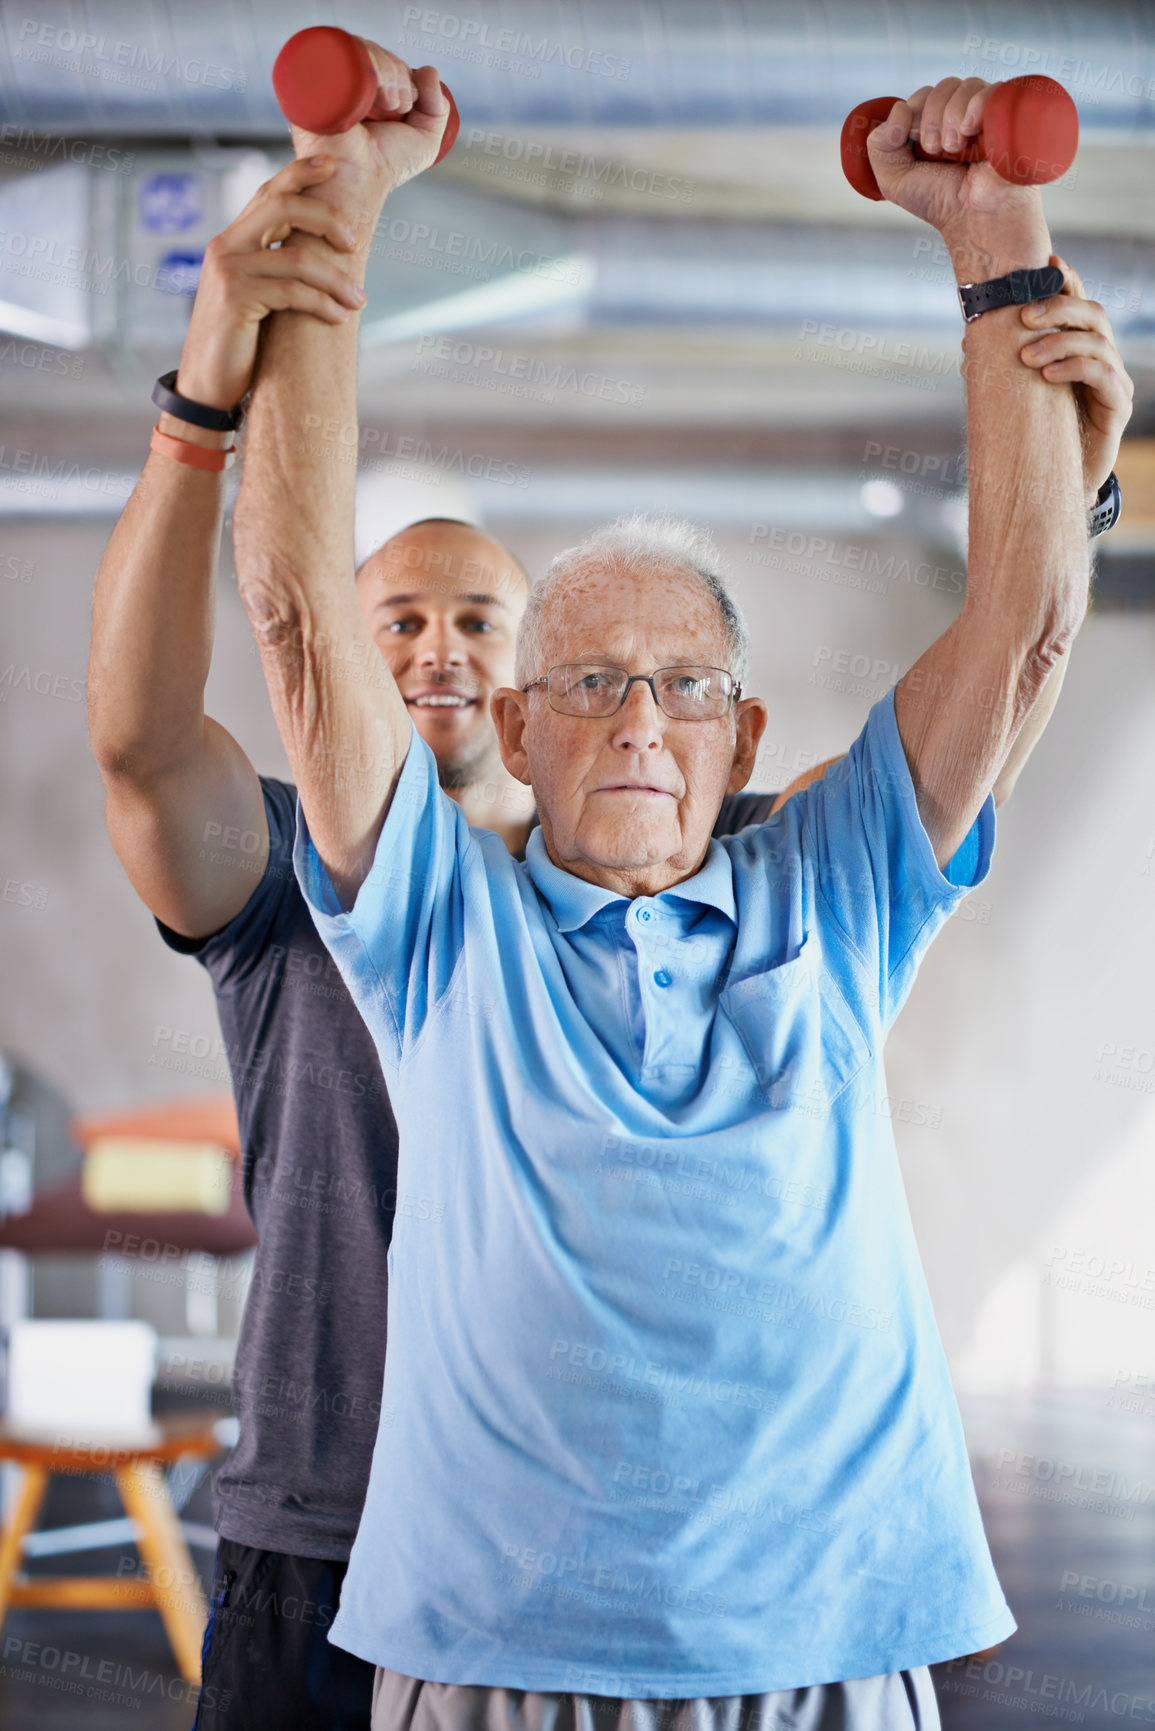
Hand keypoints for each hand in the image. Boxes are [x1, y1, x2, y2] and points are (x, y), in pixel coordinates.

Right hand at [174, 156, 367, 411]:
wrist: (207, 385)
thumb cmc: (239, 343)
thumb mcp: (257, 295)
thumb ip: (275, 268)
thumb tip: (321, 252)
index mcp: (233, 240)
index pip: (268, 192)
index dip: (300, 172)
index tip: (333, 165)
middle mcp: (226, 246)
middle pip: (283, 207)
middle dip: (326, 218)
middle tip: (354, 243)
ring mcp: (228, 270)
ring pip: (297, 257)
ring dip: (336, 280)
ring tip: (359, 301)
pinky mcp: (235, 298)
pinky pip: (292, 292)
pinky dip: (322, 305)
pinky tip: (339, 318)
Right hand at [284, 46, 449, 232]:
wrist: (358, 180)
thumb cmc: (386, 167)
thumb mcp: (425, 140)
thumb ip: (437, 107)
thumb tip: (429, 70)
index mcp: (370, 93)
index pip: (387, 60)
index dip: (404, 73)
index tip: (408, 105)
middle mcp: (350, 84)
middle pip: (375, 52)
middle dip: (398, 74)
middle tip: (398, 107)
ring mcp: (331, 81)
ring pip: (361, 49)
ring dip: (386, 72)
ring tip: (388, 106)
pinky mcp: (313, 81)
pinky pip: (340, 52)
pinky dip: (365, 64)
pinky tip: (373, 93)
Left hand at [866, 78, 1050, 268]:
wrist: (976, 218)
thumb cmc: (940, 202)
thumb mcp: (894, 181)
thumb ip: (879, 146)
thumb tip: (899, 107)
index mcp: (936, 125)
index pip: (922, 96)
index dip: (914, 114)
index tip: (919, 147)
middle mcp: (962, 115)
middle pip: (941, 87)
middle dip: (931, 117)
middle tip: (937, 151)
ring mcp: (986, 114)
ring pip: (965, 86)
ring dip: (951, 115)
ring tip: (956, 149)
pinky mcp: (1009, 115)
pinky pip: (993, 89)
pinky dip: (977, 104)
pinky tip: (971, 128)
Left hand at [1018, 254, 1134, 501]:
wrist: (1056, 484)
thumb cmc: (1036, 434)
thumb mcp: (1017, 394)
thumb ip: (1001, 366)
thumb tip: (968, 340)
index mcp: (1080, 347)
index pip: (1078, 303)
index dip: (1066, 280)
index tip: (1046, 262)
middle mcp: (1103, 357)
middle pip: (1092, 314)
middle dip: (1058, 309)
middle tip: (1023, 317)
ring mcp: (1114, 381)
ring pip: (1097, 343)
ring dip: (1059, 342)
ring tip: (1027, 357)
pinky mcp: (1117, 407)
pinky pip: (1103, 377)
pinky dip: (1074, 370)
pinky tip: (1047, 376)